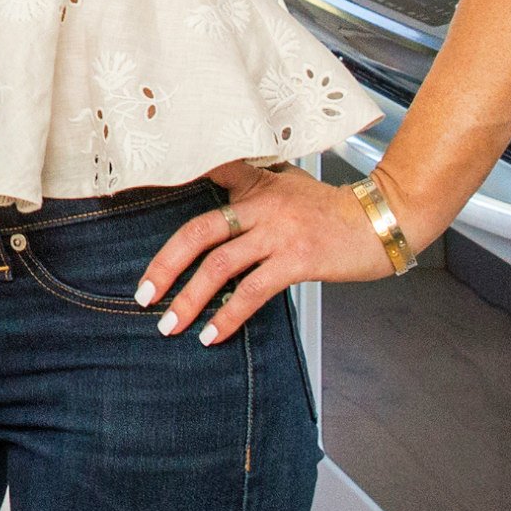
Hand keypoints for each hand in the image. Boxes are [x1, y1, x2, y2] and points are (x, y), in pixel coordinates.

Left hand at [135, 162, 397, 345]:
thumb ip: (252, 188)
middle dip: (165, 265)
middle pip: (198, 232)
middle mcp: (261, 203)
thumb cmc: (333, 209)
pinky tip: (213, 334)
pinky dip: (228, 315)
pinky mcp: (297, 259)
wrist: (381, 220)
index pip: (204, 176)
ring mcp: (278, 231)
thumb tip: (214, 203)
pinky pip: (252, 291)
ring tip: (170, 325)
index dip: (169, 183)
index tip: (128, 200)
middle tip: (144, 293)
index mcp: (256, 181)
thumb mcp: (289, 185)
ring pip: (219, 266)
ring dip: (190, 299)